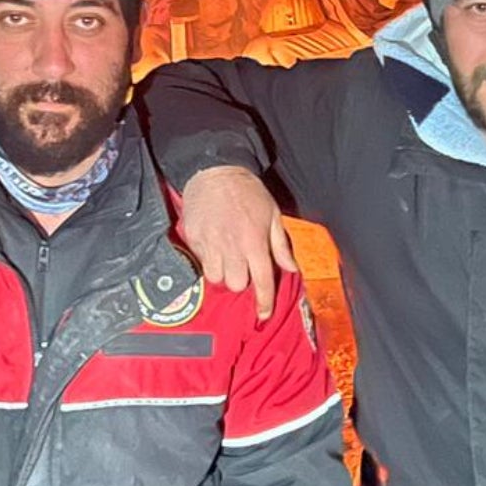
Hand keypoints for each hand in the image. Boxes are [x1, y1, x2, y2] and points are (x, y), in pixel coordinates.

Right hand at [179, 166, 296, 320]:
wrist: (216, 171)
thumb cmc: (249, 192)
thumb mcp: (273, 215)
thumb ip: (281, 245)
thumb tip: (291, 269)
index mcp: (255, 242)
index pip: (262, 281)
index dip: (264, 301)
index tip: (264, 314)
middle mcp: (232, 247)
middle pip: (236, 285)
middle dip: (241, 281)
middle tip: (244, 268)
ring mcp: (210, 244)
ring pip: (216, 278)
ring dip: (224, 273)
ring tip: (227, 260)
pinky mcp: (194, 239)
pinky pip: (201, 262)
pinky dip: (208, 260)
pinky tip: (213, 246)